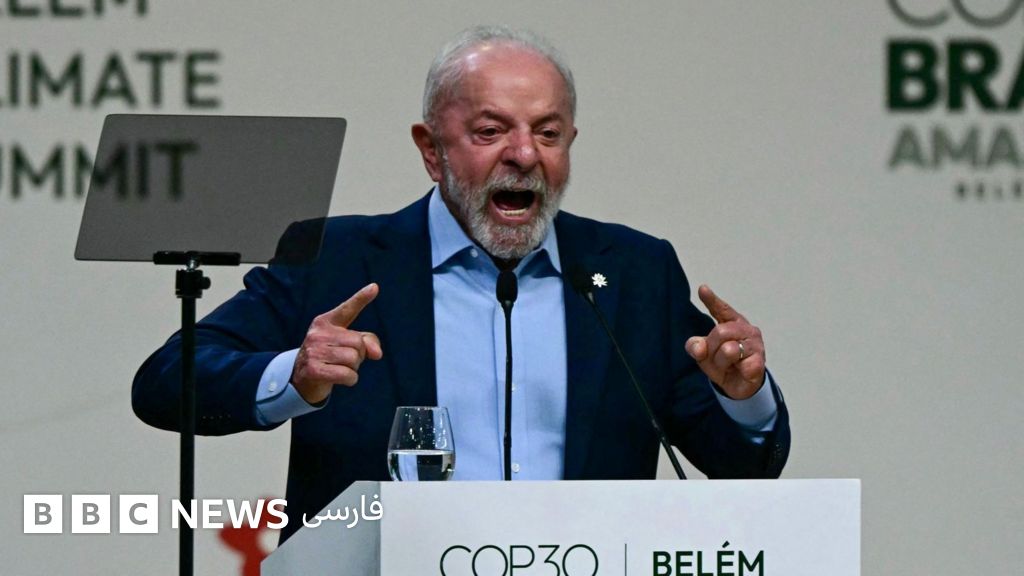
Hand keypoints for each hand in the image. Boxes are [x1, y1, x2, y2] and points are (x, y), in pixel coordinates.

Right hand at [291, 283, 382, 403]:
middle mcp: (319, 333)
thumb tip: (377, 353)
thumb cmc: (329, 358)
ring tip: (338, 368)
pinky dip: (350, 380)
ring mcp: (314, 351)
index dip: (361, 298)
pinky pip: (348, 375)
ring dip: (353, 368)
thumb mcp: (347, 345)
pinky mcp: (313, 369)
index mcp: (326, 322)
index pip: (347, 309)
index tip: (375, 287)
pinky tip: (338, 378)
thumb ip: (367, 342)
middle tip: (343, 360)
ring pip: (354, 359)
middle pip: (358, 343)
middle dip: (358, 355)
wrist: (301, 379)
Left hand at [685, 285, 765, 399]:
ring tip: (728, 366)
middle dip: (712, 348)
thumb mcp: (703, 355)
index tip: (702, 289)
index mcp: (732, 323)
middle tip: (717, 358)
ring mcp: (756, 345)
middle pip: (720, 331)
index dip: (712, 300)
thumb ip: (696, 347)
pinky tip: (740, 370)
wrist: (738, 387)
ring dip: (721, 362)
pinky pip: (740, 364)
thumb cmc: (723, 364)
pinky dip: (735, 370)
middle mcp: (746, 330)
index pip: (722, 310)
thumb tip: (699, 347)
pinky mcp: (760, 362)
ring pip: (729, 349)